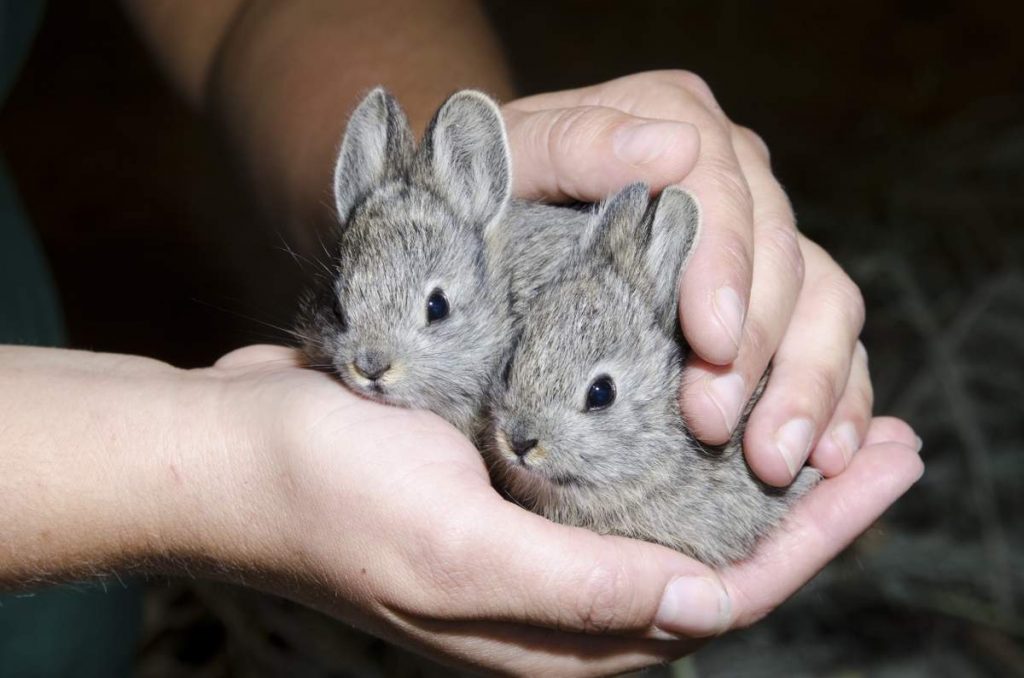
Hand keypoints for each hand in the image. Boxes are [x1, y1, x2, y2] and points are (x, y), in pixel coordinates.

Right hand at [202, 345, 922, 675]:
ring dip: (759, 464)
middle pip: (720, 556)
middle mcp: (562, 593)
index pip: (723, 596)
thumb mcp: (455, 550)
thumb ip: (580, 593)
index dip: (816, 538)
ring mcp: (542, 536)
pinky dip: (689, 437)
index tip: (885, 467)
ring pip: (681, 512)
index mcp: (557, 632)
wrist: (235, 450)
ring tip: (833, 412)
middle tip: (891, 436)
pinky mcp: (519, 484)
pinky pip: (627, 470)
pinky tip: (724, 395)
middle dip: (812, 502)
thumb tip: (709, 614)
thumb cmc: (330, 496)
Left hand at [503, 71, 872, 485]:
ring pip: (825, 303)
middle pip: (784, 258)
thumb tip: (671, 146)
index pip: (723, 193)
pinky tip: (827, 454)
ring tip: (777, 460)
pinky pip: (830, 341)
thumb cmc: (495, 191)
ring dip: (809, 387)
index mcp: (676, 121)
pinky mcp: (775, 295)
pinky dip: (838, 399)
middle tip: (715, 425)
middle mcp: (734, 175)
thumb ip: (575, 145)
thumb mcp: (511, 160)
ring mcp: (759, 236)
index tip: (711, 340)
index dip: (726, 268)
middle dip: (759, 351)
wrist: (496, 221)